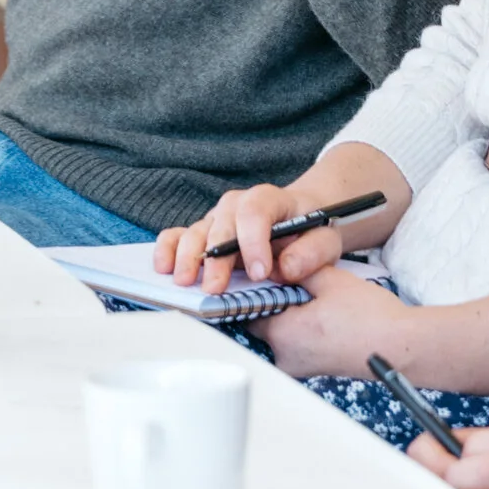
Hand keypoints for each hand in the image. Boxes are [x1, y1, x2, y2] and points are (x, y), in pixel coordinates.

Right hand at [150, 181, 360, 289]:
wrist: (300, 220)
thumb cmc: (311, 231)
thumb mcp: (325, 240)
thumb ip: (311, 253)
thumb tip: (285, 268)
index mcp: (270, 200)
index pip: (256, 211)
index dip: (254, 241)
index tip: (259, 273)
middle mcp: (237, 205)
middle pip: (222, 224)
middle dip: (217, 258)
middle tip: (215, 288)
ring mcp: (217, 219)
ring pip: (197, 230)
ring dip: (188, 257)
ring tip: (185, 282)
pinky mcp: (203, 234)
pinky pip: (178, 234)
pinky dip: (169, 248)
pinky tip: (163, 267)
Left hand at [259, 259, 415, 376]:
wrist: (400, 347)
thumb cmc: (369, 317)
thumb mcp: (331, 280)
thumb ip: (298, 269)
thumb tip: (277, 263)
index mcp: (282, 334)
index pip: (249, 308)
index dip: (258, 288)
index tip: (268, 273)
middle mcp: (284, 356)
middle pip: (262, 323)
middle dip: (274, 302)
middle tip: (294, 283)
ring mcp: (299, 367)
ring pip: (280, 334)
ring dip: (289, 315)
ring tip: (314, 298)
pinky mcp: (314, 369)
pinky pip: (296, 345)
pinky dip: (302, 329)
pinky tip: (323, 314)